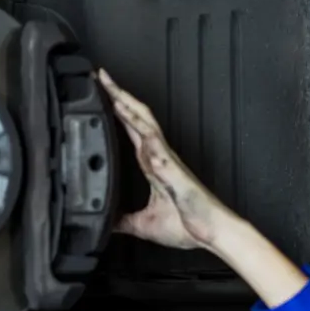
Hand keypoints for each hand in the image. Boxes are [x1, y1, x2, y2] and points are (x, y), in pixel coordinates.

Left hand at [98, 68, 237, 249]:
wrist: (209, 232)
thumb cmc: (187, 225)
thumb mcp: (143, 225)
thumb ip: (124, 221)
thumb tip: (107, 223)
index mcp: (152, 165)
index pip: (130, 131)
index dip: (117, 112)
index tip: (101, 97)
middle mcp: (158, 156)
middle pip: (136, 118)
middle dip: (119, 96)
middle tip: (100, 78)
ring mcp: (166, 159)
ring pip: (145, 122)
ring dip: (128, 104)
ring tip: (111, 87)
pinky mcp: (172, 167)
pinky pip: (155, 142)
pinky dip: (141, 128)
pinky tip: (129, 117)